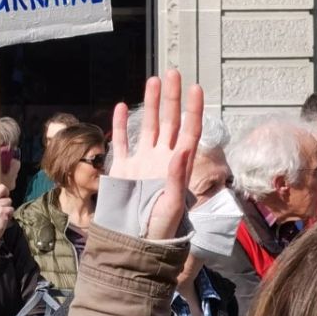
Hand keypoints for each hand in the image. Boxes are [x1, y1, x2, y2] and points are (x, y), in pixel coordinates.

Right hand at [0, 160, 13, 241]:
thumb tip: (0, 185)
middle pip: (2, 187)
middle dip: (5, 193)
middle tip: (1, 201)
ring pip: (8, 199)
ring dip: (7, 206)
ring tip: (0, 212)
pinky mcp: (2, 212)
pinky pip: (11, 208)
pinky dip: (9, 213)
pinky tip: (3, 218)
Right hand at [109, 70, 203, 239]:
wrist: (133, 243)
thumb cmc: (159, 230)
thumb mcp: (171, 204)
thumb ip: (178, 177)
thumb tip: (184, 148)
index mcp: (176, 167)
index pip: (189, 132)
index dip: (193, 111)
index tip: (196, 89)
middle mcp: (160, 160)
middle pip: (168, 122)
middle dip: (171, 98)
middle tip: (174, 73)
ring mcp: (141, 163)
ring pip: (147, 127)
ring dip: (150, 105)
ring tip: (153, 81)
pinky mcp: (121, 170)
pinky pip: (121, 143)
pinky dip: (120, 125)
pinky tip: (120, 106)